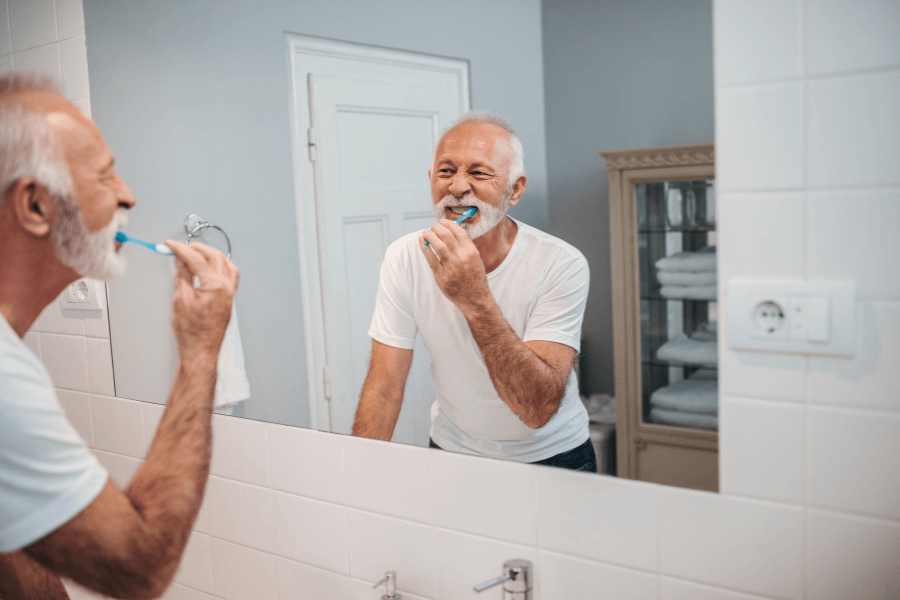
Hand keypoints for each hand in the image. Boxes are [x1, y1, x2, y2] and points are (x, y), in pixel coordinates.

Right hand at [165, 241, 239, 360]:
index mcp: (215, 286)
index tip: (170, 244)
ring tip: (192, 254)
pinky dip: (219, 265)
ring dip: (210, 255)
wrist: (201, 351)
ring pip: (225, 263)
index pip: (197, 259)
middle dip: (196, 248)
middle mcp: (227, 287)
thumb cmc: (191, 332)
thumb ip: (182, 275)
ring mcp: (230, 293)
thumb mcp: (180, 299)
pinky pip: (229, 274)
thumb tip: (181, 261)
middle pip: (214, 256)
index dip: (181, 249)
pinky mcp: (229, 298)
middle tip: (180, 248)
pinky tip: (207, 266)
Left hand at [419, 219, 488, 310]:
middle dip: (437, 227)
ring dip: (429, 235)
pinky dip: (425, 248)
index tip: (442, 221)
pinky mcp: (441, 276)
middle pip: (446, 235)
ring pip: (438, 245)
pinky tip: (422, 242)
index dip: (448, 224)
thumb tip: (451, 230)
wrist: (475, 298)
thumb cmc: (474, 277)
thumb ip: (466, 246)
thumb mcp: (476, 259)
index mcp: (471, 252)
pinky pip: (430, 259)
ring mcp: (451, 268)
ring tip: (425, 232)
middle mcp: (461, 258)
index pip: (458, 231)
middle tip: (433, 227)